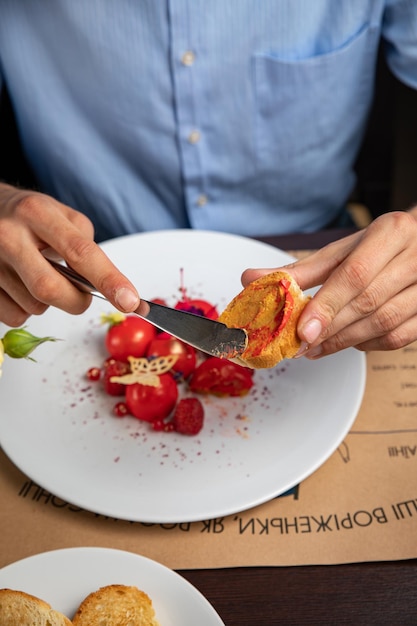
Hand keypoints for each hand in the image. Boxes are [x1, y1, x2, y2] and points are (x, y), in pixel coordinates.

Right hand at [0, 184, 138, 326]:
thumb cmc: (29, 216)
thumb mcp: (60, 215)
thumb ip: (84, 245)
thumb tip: (106, 284)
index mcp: (37, 213)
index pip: (80, 252)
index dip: (109, 280)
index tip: (131, 302)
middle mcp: (9, 235)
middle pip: (51, 289)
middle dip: (75, 301)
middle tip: (80, 294)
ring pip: (33, 307)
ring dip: (48, 302)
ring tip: (37, 275)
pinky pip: (15, 316)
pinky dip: (26, 310)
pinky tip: (20, 287)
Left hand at [242, 210, 416, 357]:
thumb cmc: (377, 248)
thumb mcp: (341, 250)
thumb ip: (299, 269)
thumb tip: (249, 278)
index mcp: (390, 231)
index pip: (355, 274)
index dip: (326, 305)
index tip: (302, 330)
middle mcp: (415, 256)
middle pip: (368, 302)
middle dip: (330, 328)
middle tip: (300, 345)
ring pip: (385, 323)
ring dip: (345, 341)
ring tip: (316, 348)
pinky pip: (399, 337)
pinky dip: (369, 344)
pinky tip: (348, 342)